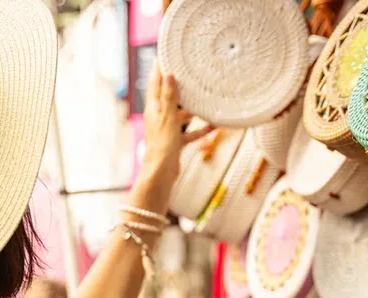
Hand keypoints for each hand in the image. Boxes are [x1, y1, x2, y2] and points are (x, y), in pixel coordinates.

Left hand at [140, 63, 214, 187]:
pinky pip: (190, 131)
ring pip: (182, 114)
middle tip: (191, 72)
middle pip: (169, 96)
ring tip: (207, 97)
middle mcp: (159, 117)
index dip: (159, 68)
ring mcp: (167, 129)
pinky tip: (214, 125)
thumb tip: (169, 74)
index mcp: (153, 108)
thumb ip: (170, 97)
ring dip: (194, 108)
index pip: (155, 83)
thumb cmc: (161, 147)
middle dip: (179, 85)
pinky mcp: (175, 142)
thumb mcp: (168, 118)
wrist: (161, 174)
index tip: (165, 54)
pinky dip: (200, 128)